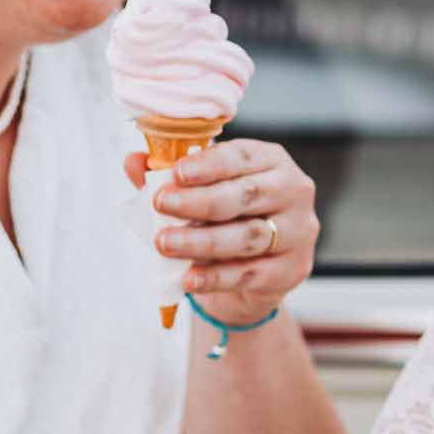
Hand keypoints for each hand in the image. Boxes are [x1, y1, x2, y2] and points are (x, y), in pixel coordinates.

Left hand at [123, 138, 317, 323]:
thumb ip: (169, 177)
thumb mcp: (201, 193)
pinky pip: (251, 274)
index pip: (241, 156)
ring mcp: (299, 232)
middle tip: (160, 205)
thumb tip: (134, 162)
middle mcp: (294, 191)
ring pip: (248, 236)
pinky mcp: (294, 269)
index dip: (207, 164)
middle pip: (247, 194)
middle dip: (199, 201)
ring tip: (165, 244)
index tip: (174, 174)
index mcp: (272, 161)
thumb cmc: (227, 220)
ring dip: (201, 241)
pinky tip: (188, 277)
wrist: (254, 273)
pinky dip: (215, 277)